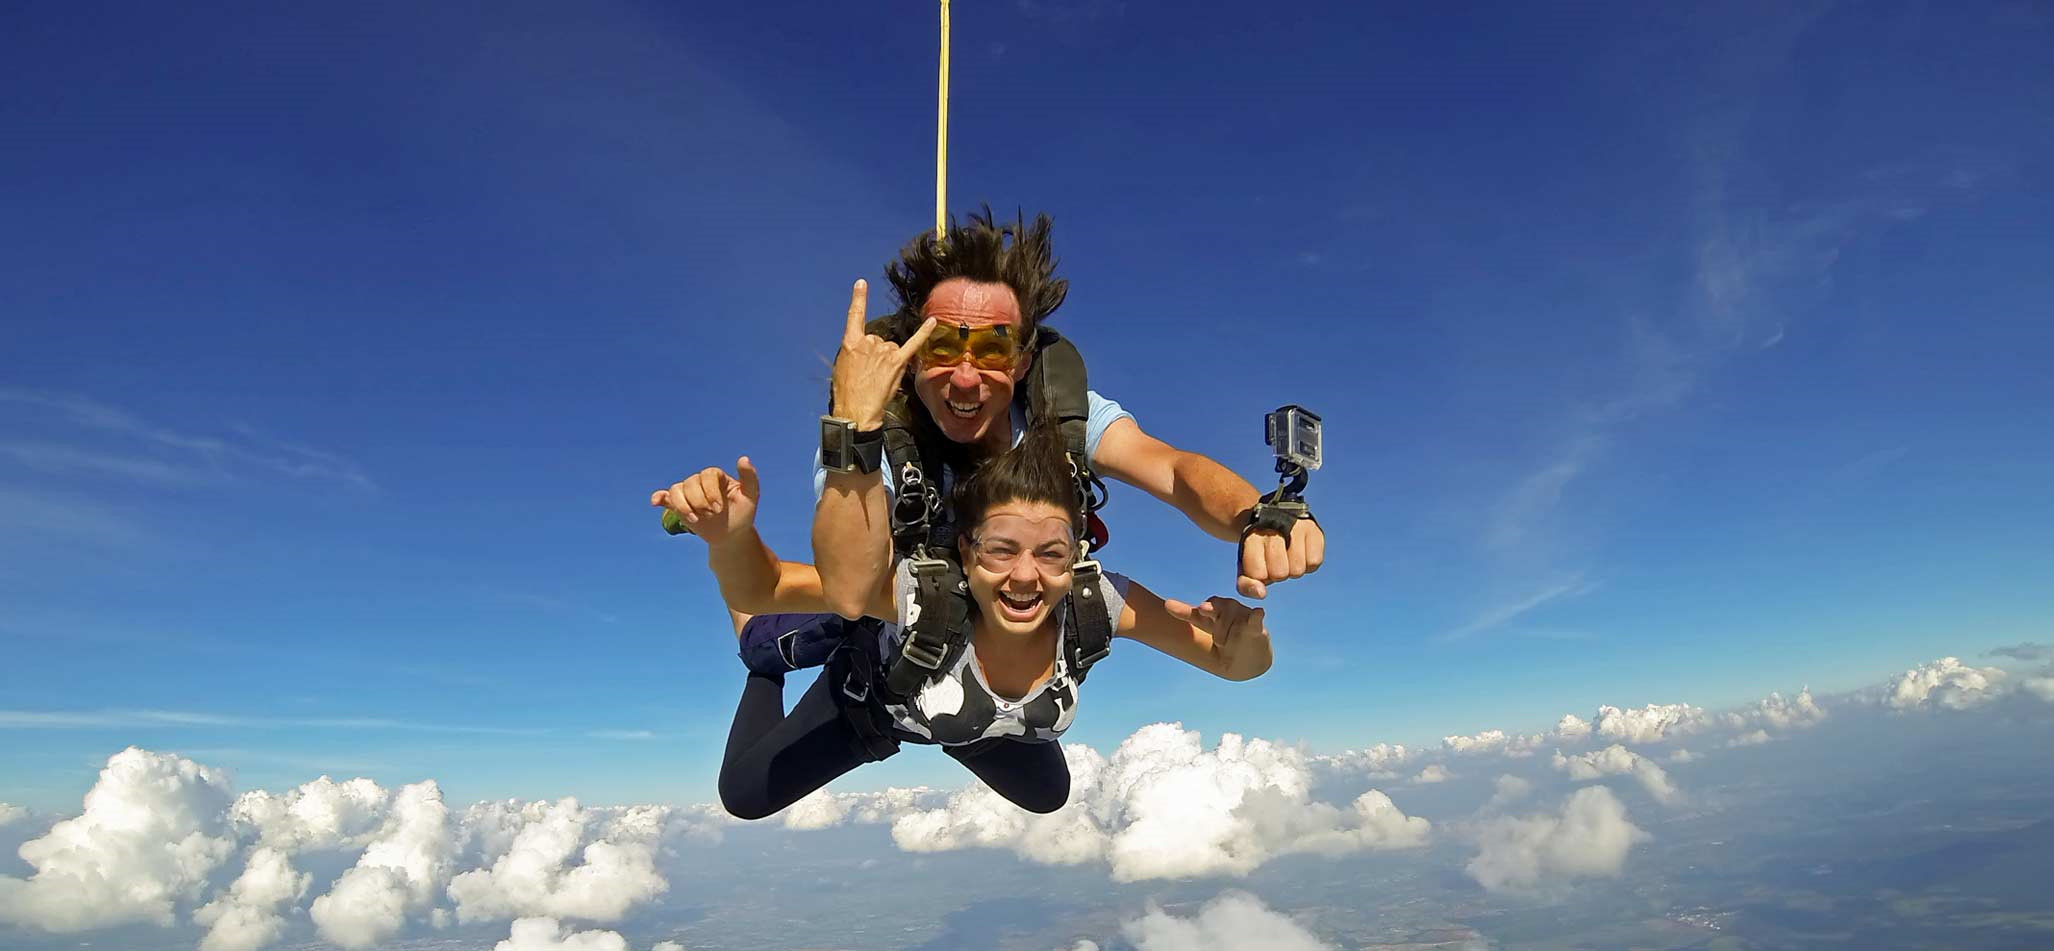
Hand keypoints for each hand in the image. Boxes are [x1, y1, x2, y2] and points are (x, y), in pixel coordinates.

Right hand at [650, 457, 759, 546]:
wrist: (731, 535)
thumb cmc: (743, 513)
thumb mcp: (751, 497)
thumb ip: (750, 478)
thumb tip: (743, 458)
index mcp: (717, 477)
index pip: (707, 474)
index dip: (710, 491)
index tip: (718, 509)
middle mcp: (700, 482)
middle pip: (690, 482)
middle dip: (699, 501)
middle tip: (710, 515)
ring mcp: (688, 493)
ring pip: (676, 490)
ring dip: (683, 505)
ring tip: (695, 519)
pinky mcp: (679, 505)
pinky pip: (665, 497)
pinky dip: (659, 498)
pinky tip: (655, 502)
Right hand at [830, 279, 936, 429]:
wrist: (855, 412)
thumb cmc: (846, 393)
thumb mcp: (842, 368)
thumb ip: (854, 353)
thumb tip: (866, 350)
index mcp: (850, 343)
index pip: (855, 316)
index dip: (858, 299)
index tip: (862, 284)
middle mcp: (868, 343)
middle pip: (878, 340)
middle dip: (876, 356)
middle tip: (869, 375)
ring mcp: (883, 353)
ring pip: (891, 348)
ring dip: (888, 362)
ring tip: (879, 379)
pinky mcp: (897, 363)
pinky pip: (913, 344)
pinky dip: (923, 333)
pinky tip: (933, 321)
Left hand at [1164, 595, 1269, 673]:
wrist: (1251, 659)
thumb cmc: (1227, 641)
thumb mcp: (1208, 633)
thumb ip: (1190, 615)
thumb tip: (1165, 603)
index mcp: (1211, 618)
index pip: (1194, 614)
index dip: (1182, 610)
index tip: (1168, 605)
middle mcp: (1226, 613)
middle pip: (1215, 607)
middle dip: (1210, 608)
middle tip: (1204, 610)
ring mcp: (1241, 619)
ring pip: (1231, 614)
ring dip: (1226, 627)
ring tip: (1224, 643)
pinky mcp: (1255, 628)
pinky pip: (1254, 620)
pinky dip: (1256, 616)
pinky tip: (1258, 612)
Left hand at [1237, 515, 1324, 598]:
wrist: (1276, 521)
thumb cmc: (1260, 551)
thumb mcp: (1246, 567)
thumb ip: (1246, 586)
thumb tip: (1262, 594)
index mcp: (1251, 537)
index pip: (1258, 574)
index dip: (1261, 576)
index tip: (1260, 564)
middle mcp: (1273, 528)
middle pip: (1280, 573)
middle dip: (1278, 574)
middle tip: (1276, 561)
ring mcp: (1295, 527)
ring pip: (1298, 570)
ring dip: (1293, 569)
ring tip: (1288, 557)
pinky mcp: (1313, 529)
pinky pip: (1314, 562)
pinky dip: (1308, 563)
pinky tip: (1301, 552)